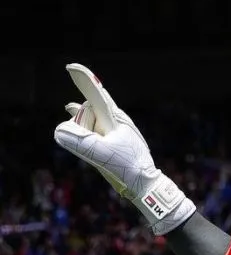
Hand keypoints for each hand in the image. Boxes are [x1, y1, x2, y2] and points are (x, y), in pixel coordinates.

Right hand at [53, 64, 194, 235]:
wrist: (147, 186)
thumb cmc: (128, 169)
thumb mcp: (102, 155)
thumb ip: (80, 141)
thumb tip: (59, 130)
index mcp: (116, 119)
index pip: (97, 94)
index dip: (84, 80)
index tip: (72, 67)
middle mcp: (117, 120)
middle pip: (89, 110)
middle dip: (82, 120)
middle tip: (99, 146)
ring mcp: (117, 129)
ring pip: (91, 120)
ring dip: (85, 127)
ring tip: (97, 144)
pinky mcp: (116, 139)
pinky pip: (95, 125)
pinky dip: (84, 121)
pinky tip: (69, 108)